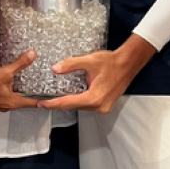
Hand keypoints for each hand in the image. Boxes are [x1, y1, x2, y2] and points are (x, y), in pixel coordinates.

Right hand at [0, 51, 38, 111]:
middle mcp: (6, 105)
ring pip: (12, 98)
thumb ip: (20, 64)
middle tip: (37, 88)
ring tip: (23, 84)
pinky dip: (8, 89)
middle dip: (28, 94)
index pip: (32, 103)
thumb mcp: (6, 72)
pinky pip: (3, 95)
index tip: (49, 100)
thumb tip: (31, 55)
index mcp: (13, 102)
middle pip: (22, 100)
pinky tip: (7, 82)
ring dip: (17, 91)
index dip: (41, 100)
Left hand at [38, 35, 156, 112]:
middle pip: (73, 107)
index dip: (53, 104)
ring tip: (56, 98)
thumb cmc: (112, 62)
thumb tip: (56, 69)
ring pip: (80, 107)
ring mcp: (103, 107)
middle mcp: (99, 106)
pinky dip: (79, 100)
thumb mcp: (89, 61)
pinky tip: (72, 95)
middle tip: (44, 101)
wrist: (128, 63)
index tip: (41, 104)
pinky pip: (88, 105)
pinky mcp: (105, 105)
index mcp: (94, 98)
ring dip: (69, 102)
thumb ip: (71, 65)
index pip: (68, 103)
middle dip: (59, 103)